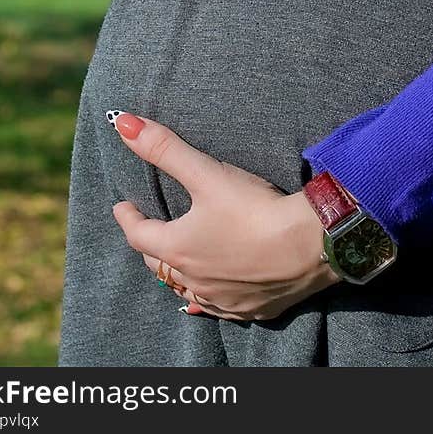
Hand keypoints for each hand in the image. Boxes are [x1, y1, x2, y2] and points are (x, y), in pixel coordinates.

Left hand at [108, 111, 341, 320]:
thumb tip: (124, 124)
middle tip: (149, 231)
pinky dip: (209, 298)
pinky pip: (219, 307)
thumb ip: (165, 149)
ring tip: (176, 265)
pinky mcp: (251, 309)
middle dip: (150, 247)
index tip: (122, 207)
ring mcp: (222, 299)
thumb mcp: (207, 173)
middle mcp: (194, 280)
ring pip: (187, 291)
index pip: (139, 235)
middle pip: (159, 266)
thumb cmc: (253, 210)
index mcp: (178, 249)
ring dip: (178, 277)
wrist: (309, 246)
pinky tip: (211, 297)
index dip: (128, 219)